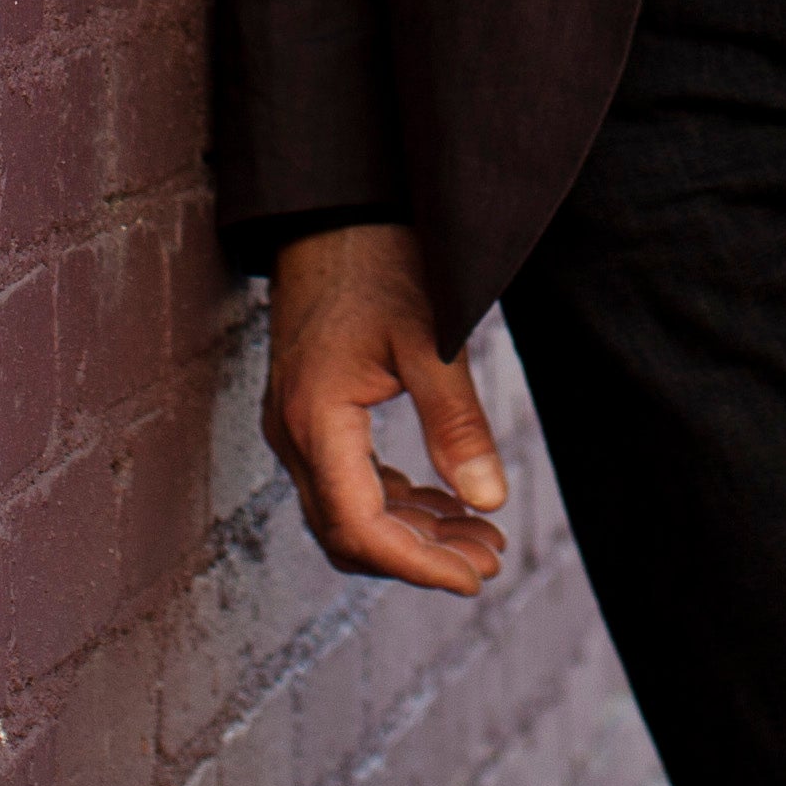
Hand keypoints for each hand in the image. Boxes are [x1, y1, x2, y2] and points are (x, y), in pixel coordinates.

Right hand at [258, 224, 510, 594]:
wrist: (333, 208)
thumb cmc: (380, 261)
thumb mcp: (430, 339)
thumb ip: (458, 423)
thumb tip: (490, 504)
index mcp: (317, 421)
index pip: (361, 529)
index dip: (419, 566)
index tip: (476, 578)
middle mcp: (294, 433)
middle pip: (350, 533)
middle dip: (421, 556)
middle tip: (491, 559)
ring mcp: (296, 424)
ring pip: (348, 511)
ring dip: (412, 532)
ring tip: (482, 536)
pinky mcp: (310, 411)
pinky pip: (346, 481)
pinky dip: (395, 501)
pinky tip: (443, 500)